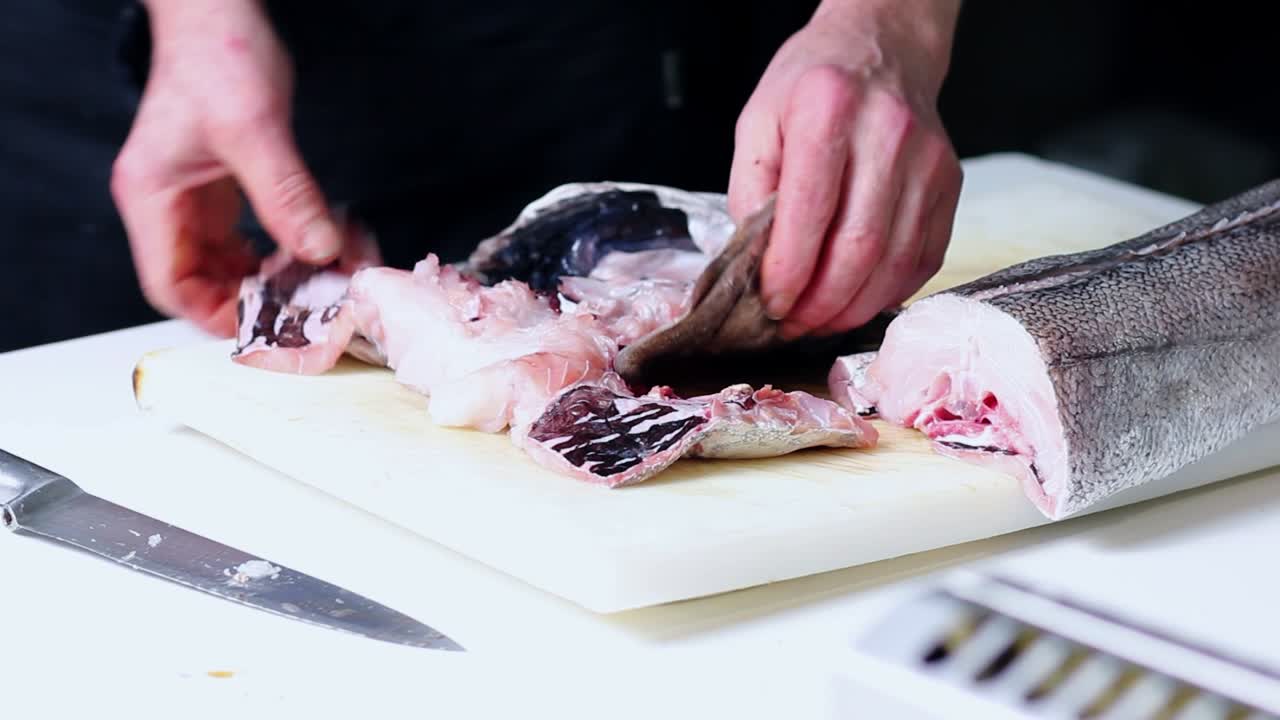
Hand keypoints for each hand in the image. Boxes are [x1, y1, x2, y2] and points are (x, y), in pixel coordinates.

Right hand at [111, 0, 344, 336]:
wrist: (220, 10)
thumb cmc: (217, 53)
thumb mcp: (254, 129)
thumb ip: (286, 194)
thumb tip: (321, 251)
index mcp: (153, 197)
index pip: (170, 284)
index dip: (215, 314)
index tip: (268, 323)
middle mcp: (169, 204)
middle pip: (203, 282)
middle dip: (259, 296)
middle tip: (311, 300)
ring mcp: (195, 197)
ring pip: (232, 263)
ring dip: (278, 274)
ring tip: (324, 272)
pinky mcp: (225, 187)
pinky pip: (251, 237)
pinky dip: (285, 247)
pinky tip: (317, 246)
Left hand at [728, 0, 963, 337]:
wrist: (882, 48)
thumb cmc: (813, 85)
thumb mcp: (758, 121)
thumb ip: (750, 192)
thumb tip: (757, 264)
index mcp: (827, 109)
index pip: (809, 214)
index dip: (787, 274)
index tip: (768, 303)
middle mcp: (887, 133)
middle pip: (858, 247)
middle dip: (820, 304)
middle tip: (791, 325)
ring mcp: (927, 160)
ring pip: (894, 261)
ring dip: (852, 308)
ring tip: (819, 321)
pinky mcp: (950, 183)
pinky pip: (923, 258)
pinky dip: (887, 292)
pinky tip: (856, 300)